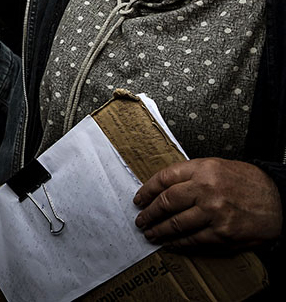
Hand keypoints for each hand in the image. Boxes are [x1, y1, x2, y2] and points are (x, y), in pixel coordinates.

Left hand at [133, 158, 282, 249]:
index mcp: (202, 169)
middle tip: (140, 219)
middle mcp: (206, 190)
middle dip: (149, 213)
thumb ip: (190, 175)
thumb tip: (163, 188)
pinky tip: (170, 243)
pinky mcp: (222, 234)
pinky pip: (192, 240)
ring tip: (151, 233)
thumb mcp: (217, 167)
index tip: (139, 199)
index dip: (147, 190)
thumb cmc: (248, 183)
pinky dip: (178, 243)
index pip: (164, 178)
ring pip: (175, 224)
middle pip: (166, 202)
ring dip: (159, 231)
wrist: (279, 200)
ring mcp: (213, 213)